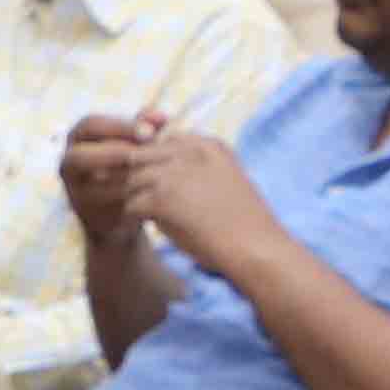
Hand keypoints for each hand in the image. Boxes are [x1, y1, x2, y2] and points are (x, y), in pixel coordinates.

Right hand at [58, 110, 167, 244]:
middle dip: (116, 153)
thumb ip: (146, 127)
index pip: (91, 125)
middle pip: (82, 155)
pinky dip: (130, 199)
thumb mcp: (136, 142)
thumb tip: (161, 116)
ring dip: (125, 179)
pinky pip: (106, 207)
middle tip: (148, 157)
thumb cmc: (129, 164)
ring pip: (93, 184)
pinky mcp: (87, 215)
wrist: (122, 210)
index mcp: (78, 138)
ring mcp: (74, 191)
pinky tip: (154, 194)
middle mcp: (68, 164)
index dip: (120, 127)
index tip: (151, 132)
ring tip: (155, 174)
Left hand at [116, 123, 271, 269]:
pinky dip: (137, 218)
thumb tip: (159, 176)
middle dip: (143, 177)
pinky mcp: (161, 198)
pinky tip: (151, 228)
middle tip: (150, 202)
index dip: (160, 164)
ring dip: (138, 198)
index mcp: (209, 145)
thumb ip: (197, 171)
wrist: (256, 248)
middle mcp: (189, 152)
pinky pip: (132, 204)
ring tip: (150, 216)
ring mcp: (172, 173)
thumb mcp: (228, 181)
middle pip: (143, 155)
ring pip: (133, 180)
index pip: (165, 141)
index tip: (165, 186)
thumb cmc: (246, 224)